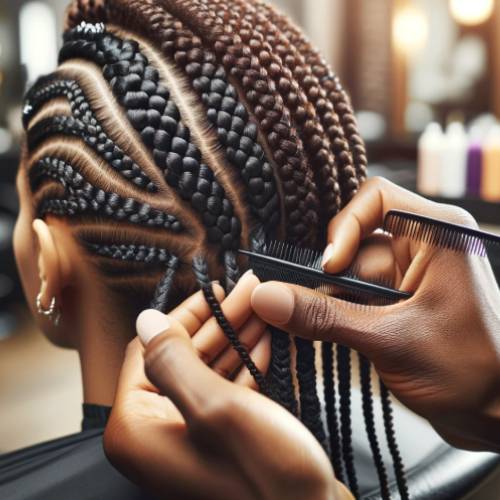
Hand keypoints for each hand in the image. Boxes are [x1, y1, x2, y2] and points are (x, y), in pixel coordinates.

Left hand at [104, 272, 346, 499]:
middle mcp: (158, 434)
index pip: (150, 350)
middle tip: (252, 289)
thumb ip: (173, 360)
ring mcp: (192, 438)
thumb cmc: (266, 476)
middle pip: (186, 357)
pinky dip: (248, 362)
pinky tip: (268, 337)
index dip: (186, 315)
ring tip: (264, 305)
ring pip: (211, 370)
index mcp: (138, 429)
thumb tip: (145, 319)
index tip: (216, 289)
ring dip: (239, 336)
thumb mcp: (215, 408)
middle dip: (223, 320)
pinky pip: (229, 390)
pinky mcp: (223, 440)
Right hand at [251, 177, 499, 451]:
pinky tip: (323, 330)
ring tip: (308, 323)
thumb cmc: (468, 373)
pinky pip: (354, 294)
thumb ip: (323, 316)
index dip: (344, 228)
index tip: (329, 269)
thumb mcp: (389, 340)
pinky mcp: (397, 301)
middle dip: (328, 276)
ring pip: (349, 272)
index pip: (374, 198)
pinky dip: (336, 310)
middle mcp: (422, 246)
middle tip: (300, 304)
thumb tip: (266, 297)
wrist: (497, 418)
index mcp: (437, 234)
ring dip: (327, 297)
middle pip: (354, 242)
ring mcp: (408, 275)